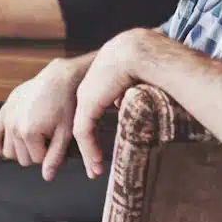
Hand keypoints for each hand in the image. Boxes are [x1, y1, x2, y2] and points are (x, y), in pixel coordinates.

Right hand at [0, 57, 90, 180]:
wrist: (58, 79)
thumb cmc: (65, 105)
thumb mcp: (65, 133)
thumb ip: (55, 157)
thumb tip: (47, 177)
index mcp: (29, 133)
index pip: (37, 161)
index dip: (49, 154)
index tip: (57, 142)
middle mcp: (14, 126)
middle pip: (22, 158)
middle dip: (36, 153)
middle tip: (47, 140)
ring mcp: (7, 118)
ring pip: (8, 152)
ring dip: (21, 150)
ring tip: (35, 138)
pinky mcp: (4, 110)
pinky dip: (0, 145)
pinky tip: (9, 146)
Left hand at [73, 30, 145, 178]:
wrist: (134, 50)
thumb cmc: (140, 62)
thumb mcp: (131, 82)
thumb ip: (126, 95)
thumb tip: (131, 107)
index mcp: (96, 83)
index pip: (89, 111)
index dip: (93, 130)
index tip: (99, 146)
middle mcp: (86, 90)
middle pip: (81, 122)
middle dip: (87, 146)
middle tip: (93, 165)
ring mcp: (85, 97)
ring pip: (80, 131)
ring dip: (88, 153)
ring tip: (94, 170)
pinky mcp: (88, 104)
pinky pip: (84, 133)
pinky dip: (89, 150)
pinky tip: (96, 163)